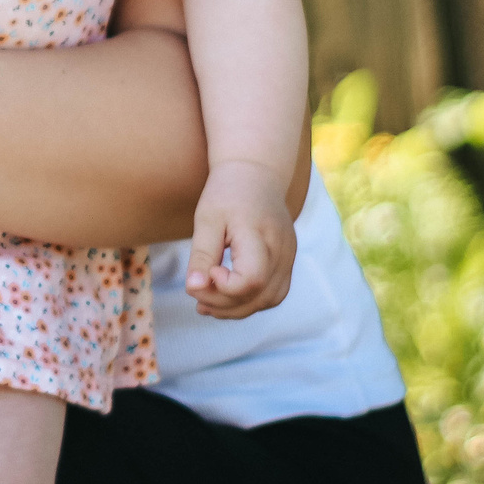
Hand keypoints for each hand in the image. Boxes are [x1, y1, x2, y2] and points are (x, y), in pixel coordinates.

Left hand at [184, 163, 295, 319]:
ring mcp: (289, 259)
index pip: (252, 280)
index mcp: (261, 235)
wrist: (257, 174)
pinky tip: (223, 299)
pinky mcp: (287, 263)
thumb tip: (194, 287)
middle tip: (195, 292)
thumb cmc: (227, 193)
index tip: (207, 271)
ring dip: (236, 309)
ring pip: (268, 300)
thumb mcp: (207, 219)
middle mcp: (282, 250)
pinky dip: (248, 302)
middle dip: (223, 303)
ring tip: (205, 304)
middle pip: (259, 296)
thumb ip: (202, 255)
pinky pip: (272, 294)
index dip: (225, 287)